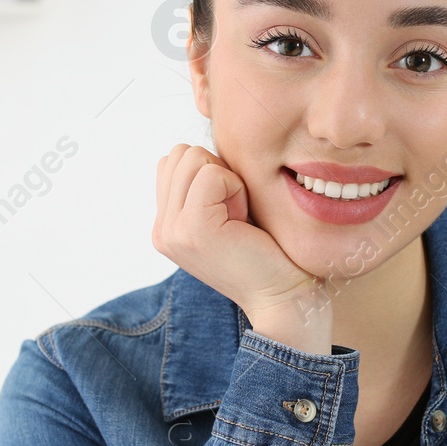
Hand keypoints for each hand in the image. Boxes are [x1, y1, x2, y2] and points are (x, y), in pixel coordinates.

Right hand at [153, 144, 331, 350]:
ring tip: (240, 218)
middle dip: (217, 171)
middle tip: (238, 213)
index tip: (233, 209)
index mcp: (167, 225)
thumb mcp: (228, 211)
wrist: (284, 297)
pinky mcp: (192, 229)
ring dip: (227, 179)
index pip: (174, 160)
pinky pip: (210, 175)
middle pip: (180, 153)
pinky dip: (235, 188)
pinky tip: (243, 220)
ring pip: (192, 157)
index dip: (212, 171)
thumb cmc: (268, 251)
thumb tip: (202, 147)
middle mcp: (162, 229)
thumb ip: (205, 184)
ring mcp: (171, 231)